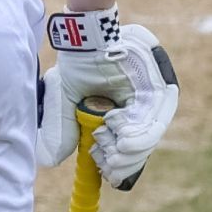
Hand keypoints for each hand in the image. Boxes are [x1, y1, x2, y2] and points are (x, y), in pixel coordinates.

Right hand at [37, 16, 179, 189]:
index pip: (123, 147)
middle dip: (123, 162)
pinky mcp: (159, 91)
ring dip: (130, 153)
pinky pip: (154, 120)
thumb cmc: (77, 65)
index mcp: (117, 114)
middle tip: (107, 167)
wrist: (88, 38)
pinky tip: (122, 141)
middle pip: (138, 147)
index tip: (104, 173)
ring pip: (147, 138)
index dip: (115, 163)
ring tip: (112, 157)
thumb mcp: (62, 99)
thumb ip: (61, 128)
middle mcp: (137, 109)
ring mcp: (150, 100)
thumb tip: (52, 160)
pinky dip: (140, 135)